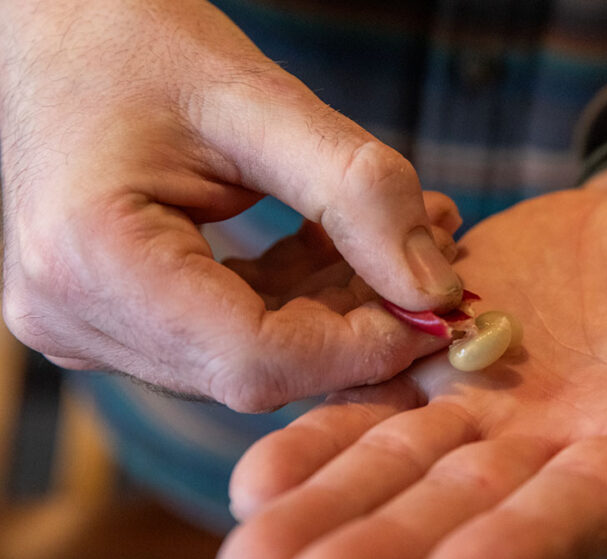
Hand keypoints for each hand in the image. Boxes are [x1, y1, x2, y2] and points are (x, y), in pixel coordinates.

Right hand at [0, 0, 461, 410]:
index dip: (365, 345)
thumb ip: (358, 193)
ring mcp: (84, 324)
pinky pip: (228, 330)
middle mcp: (73, 316)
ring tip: (403, 232)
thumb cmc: (137, 39)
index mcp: (91, 261)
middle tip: (436, 252)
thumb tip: (435, 291)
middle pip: (258, 366)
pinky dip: (298, 293)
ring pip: (252, 354)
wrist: (55, 26)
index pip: (257, 360)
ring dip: (337, 303)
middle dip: (362, 320)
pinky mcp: (110, 316)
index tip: (441, 307)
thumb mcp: (261, 101)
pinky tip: (340, 239)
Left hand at [214, 160, 606, 558]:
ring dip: (321, 512)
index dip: (520, 556)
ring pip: (392, 475)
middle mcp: (542, 459)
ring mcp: (477, 420)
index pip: (575, 520)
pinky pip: (364, 413)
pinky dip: (312, 437)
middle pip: (456, 516)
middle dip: (377, 558)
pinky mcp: (427, 372)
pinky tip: (253, 469)